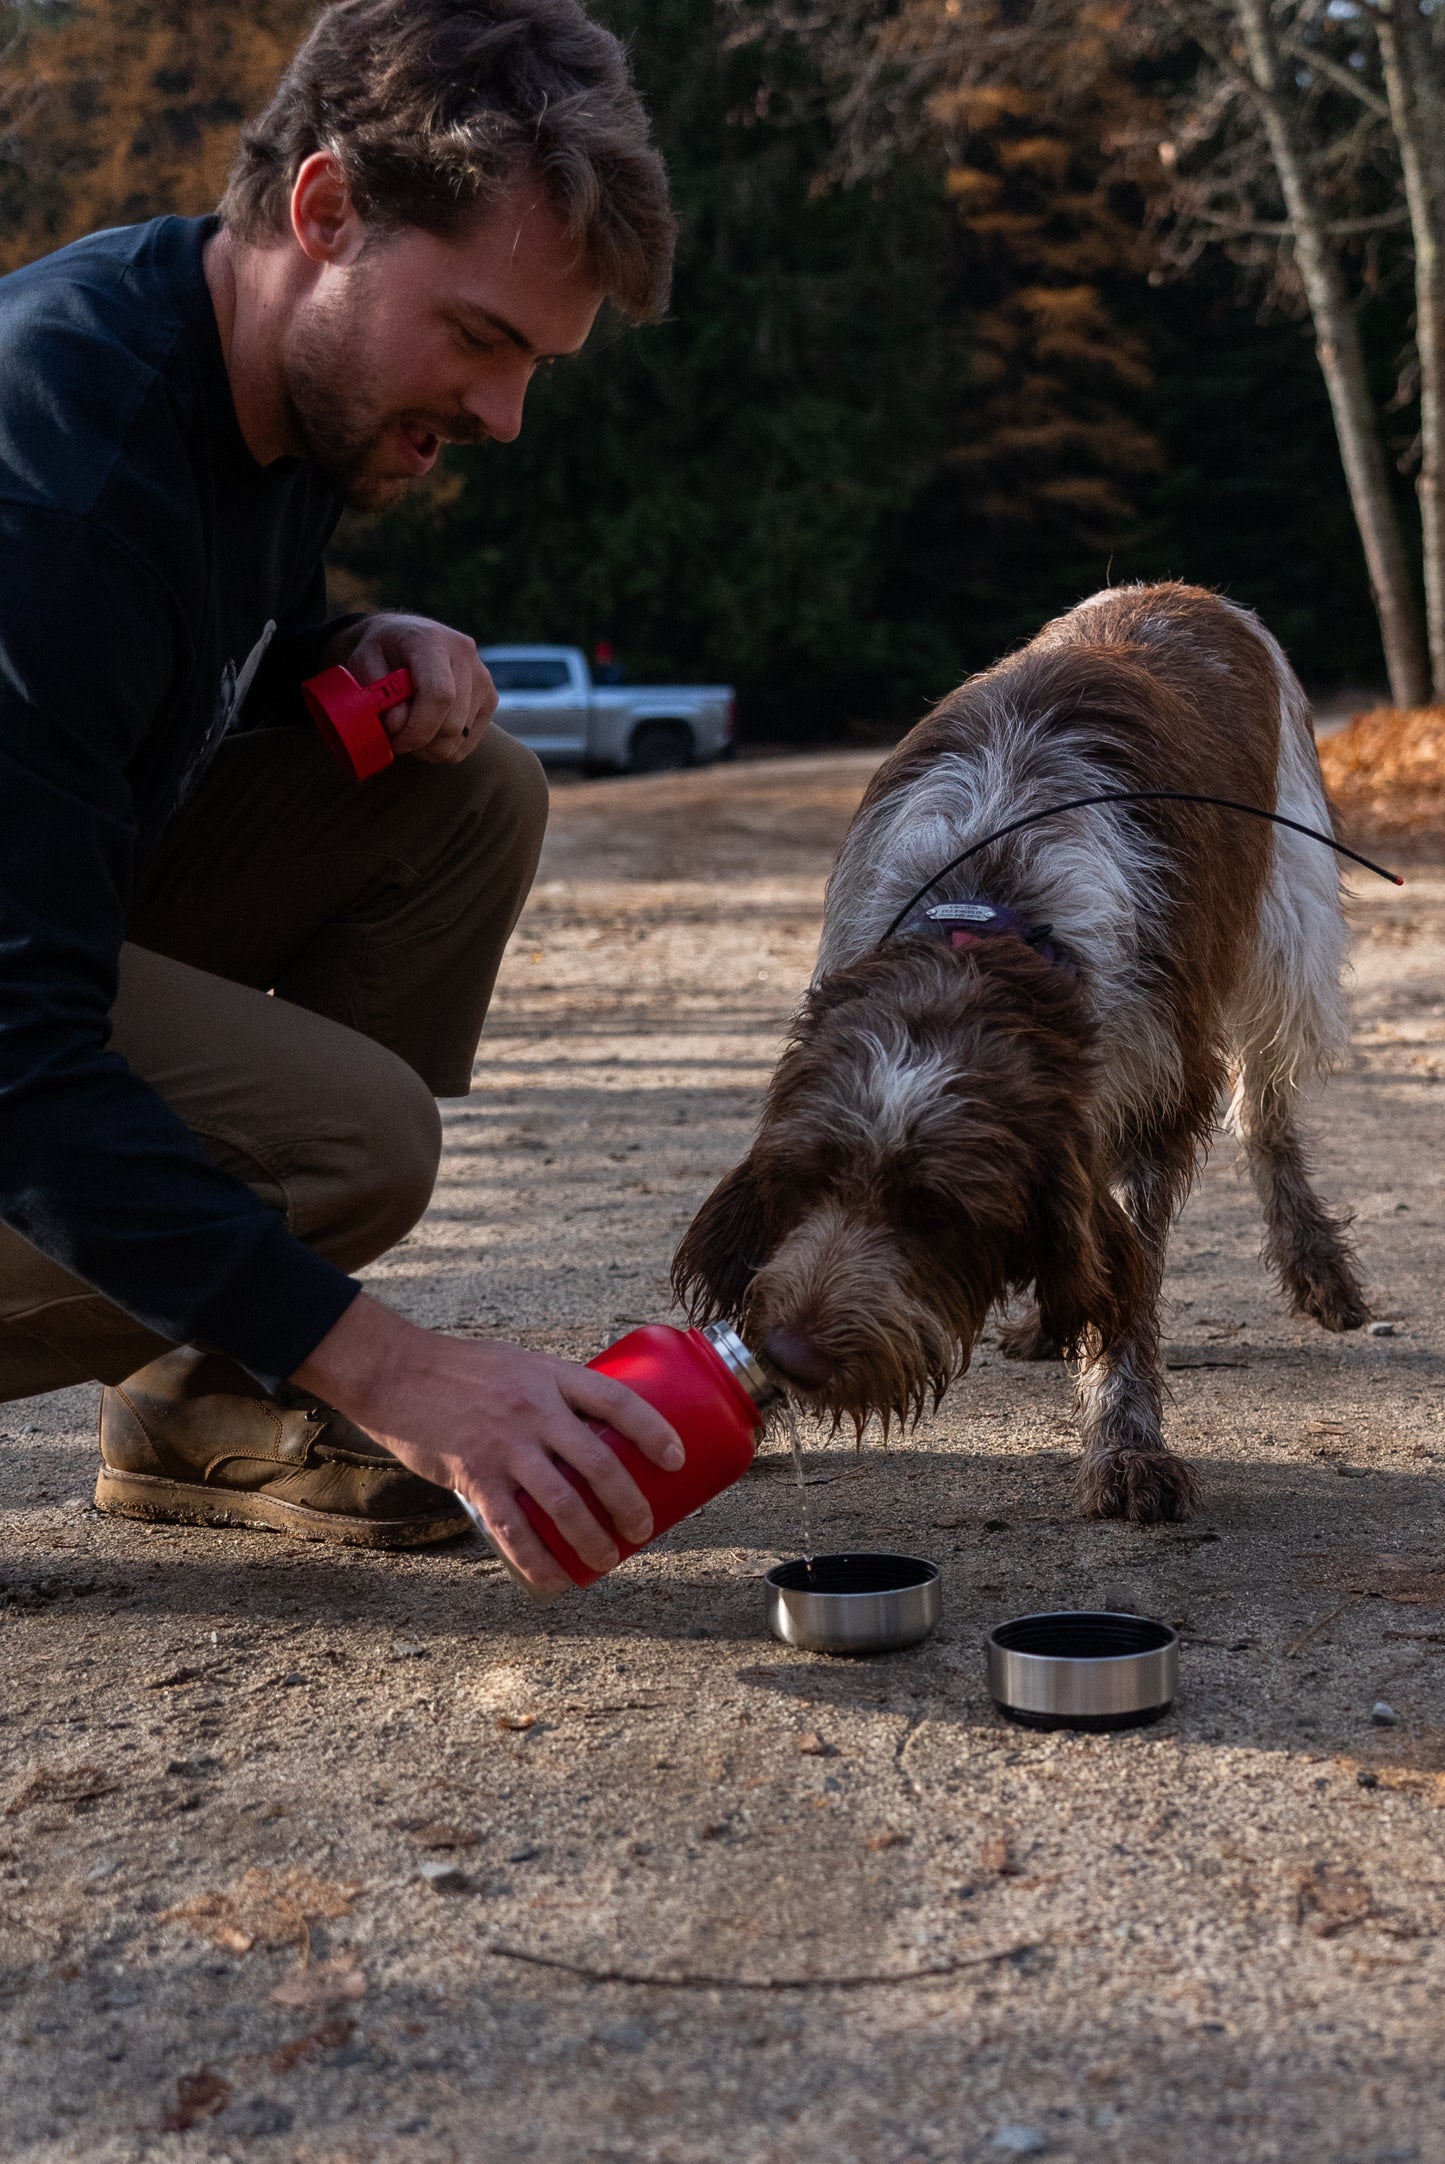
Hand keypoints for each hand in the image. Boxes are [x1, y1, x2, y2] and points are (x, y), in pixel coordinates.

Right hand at [292, 1295, 683, 1595]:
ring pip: (564, 1503)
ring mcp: (504, 1444)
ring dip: (593, 1540)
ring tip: (609, 1560)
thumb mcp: (521, 1366)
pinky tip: (554, 1581)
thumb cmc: (464, 1370)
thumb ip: (555, 1397)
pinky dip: (538, 1562)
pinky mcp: (473, 1475)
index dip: (655, 1432)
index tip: (677, 1460)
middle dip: (630, 1504)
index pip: (619, 1402)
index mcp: (552, 1376)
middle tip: (643, 1530)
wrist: (396, 1372)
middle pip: (600, 1462)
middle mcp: (534, 1409)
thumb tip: (594, 1436)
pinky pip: (512, 1530)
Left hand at [323, 613, 496, 764]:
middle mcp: (465, 655)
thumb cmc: (381, 652)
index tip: (396, 742)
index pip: (439, 694)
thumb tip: (399, 724)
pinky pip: (468, 742)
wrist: (405, 636)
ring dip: (430, 747)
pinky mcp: (490, 698)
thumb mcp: (363, 663)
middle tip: (396, 737)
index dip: (418, 729)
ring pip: (460, 737)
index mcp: (432, 641)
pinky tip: (428, 732)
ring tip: (410, 731)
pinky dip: (444, 748)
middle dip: (420, 742)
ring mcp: (482, 678)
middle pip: (452, 723)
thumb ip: (379, 694)